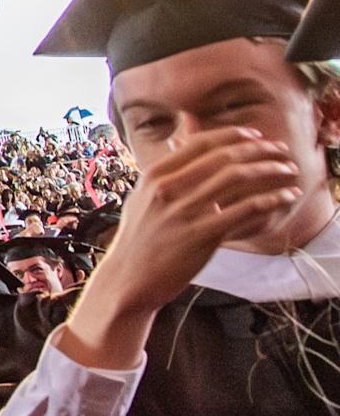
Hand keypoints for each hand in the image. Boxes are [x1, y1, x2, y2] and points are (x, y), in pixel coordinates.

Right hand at [65, 129, 301, 364]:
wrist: (127, 281)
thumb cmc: (138, 240)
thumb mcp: (142, 198)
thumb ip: (165, 168)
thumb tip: (180, 136)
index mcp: (154, 177)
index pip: (201, 143)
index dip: (233, 134)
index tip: (255, 136)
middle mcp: (167, 190)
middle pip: (223, 156)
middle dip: (259, 149)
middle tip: (280, 150)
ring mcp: (183, 213)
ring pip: (237, 178)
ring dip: (270, 170)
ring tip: (288, 170)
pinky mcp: (200, 237)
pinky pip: (244, 210)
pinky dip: (271, 200)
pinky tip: (286, 197)